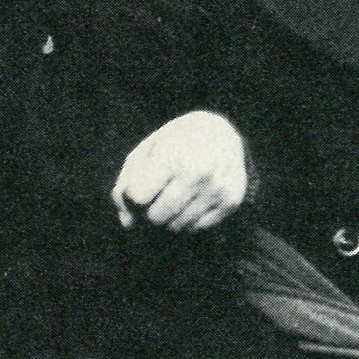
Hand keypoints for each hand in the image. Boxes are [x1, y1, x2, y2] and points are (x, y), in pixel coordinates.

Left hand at [113, 110, 249, 229]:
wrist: (219, 131)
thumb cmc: (172, 143)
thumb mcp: (144, 152)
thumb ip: (126, 186)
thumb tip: (127, 224)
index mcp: (174, 155)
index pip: (139, 197)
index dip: (134, 196)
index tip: (139, 186)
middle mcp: (200, 173)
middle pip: (157, 217)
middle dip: (149, 213)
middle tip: (155, 197)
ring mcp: (218, 188)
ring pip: (177, 226)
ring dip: (168, 219)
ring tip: (173, 197)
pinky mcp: (232, 201)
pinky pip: (198, 228)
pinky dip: (188, 220)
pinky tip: (190, 201)